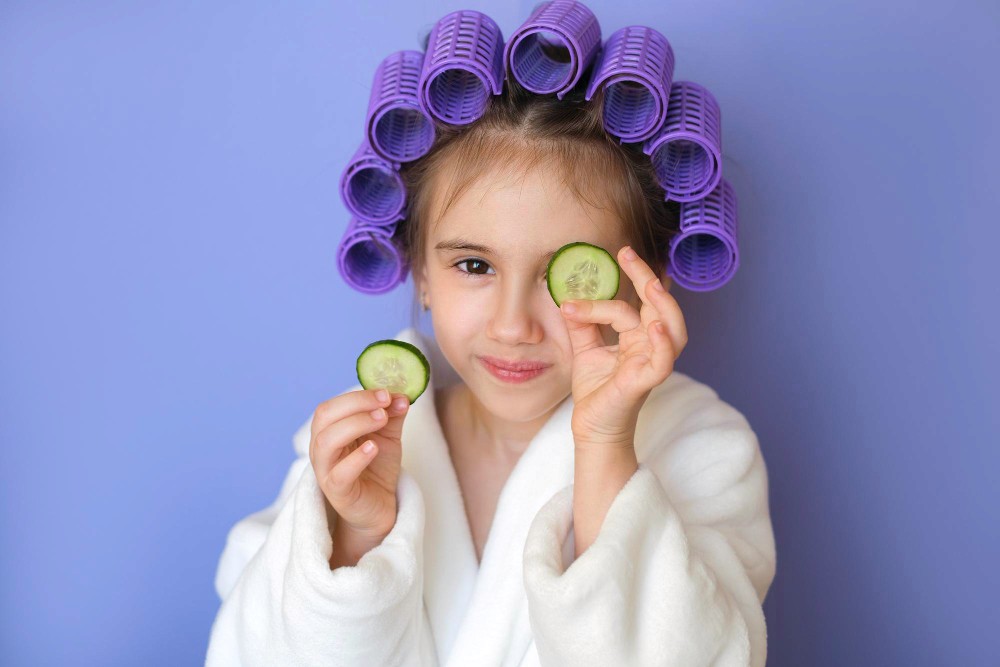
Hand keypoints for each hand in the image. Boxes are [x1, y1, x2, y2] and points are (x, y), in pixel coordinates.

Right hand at [309, 388, 410, 540]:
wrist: (381, 506)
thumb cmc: (377, 467)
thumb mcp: (388, 436)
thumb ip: (392, 415)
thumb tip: (402, 394)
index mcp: (329, 430)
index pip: (333, 405)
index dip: (358, 396)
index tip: (386, 393)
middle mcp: (321, 448)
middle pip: (325, 417)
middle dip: (356, 404)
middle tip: (384, 403)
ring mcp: (326, 470)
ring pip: (327, 442)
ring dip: (355, 424)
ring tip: (382, 419)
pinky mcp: (337, 492)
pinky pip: (339, 474)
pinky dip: (356, 458)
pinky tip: (373, 448)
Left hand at [559, 245, 687, 446]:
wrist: (592, 427)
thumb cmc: (596, 391)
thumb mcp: (585, 350)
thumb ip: (581, 324)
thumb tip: (567, 298)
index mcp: (638, 337)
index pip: (633, 303)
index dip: (618, 285)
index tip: (604, 267)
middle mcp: (650, 346)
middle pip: (660, 306)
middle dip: (647, 277)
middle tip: (628, 253)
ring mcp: (651, 363)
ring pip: (673, 330)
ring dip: (664, 306)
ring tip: (650, 284)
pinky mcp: (646, 382)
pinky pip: (663, 362)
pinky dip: (663, 344)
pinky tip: (655, 328)